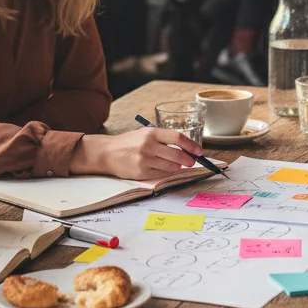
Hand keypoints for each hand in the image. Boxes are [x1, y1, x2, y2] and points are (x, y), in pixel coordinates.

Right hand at [71, 129, 203, 179]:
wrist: (107, 153)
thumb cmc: (129, 142)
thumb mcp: (144, 134)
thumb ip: (163, 139)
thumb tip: (185, 149)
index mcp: (151, 132)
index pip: (177, 138)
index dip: (191, 145)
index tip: (199, 151)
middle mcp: (149, 145)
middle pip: (177, 155)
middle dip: (188, 160)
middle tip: (191, 161)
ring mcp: (145, 159)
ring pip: (171, 167)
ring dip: (177, 167)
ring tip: (175, 164)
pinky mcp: (142, 172)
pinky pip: (161, 174)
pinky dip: (166, 172)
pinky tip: (163, 168)